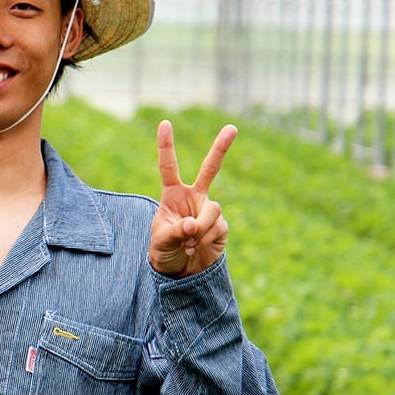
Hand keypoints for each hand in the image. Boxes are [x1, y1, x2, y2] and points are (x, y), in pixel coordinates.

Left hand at [148, 120, 236, 277]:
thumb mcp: (161, 242)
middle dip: (221, 148)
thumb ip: (175, 231)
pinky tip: (195, 249)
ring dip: (200, 228)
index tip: (165, 123)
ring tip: (187, 244)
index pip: (168, 166)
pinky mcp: (221, 225)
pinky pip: (217, 226)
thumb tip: (194, 224)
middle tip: (232, 128)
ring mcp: (209, 210)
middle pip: (210, 168)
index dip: (166, 145)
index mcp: (172, 194)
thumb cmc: (164, 251)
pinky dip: (204, 239)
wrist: (180, 272)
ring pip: (212, 209)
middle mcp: (193, 197)